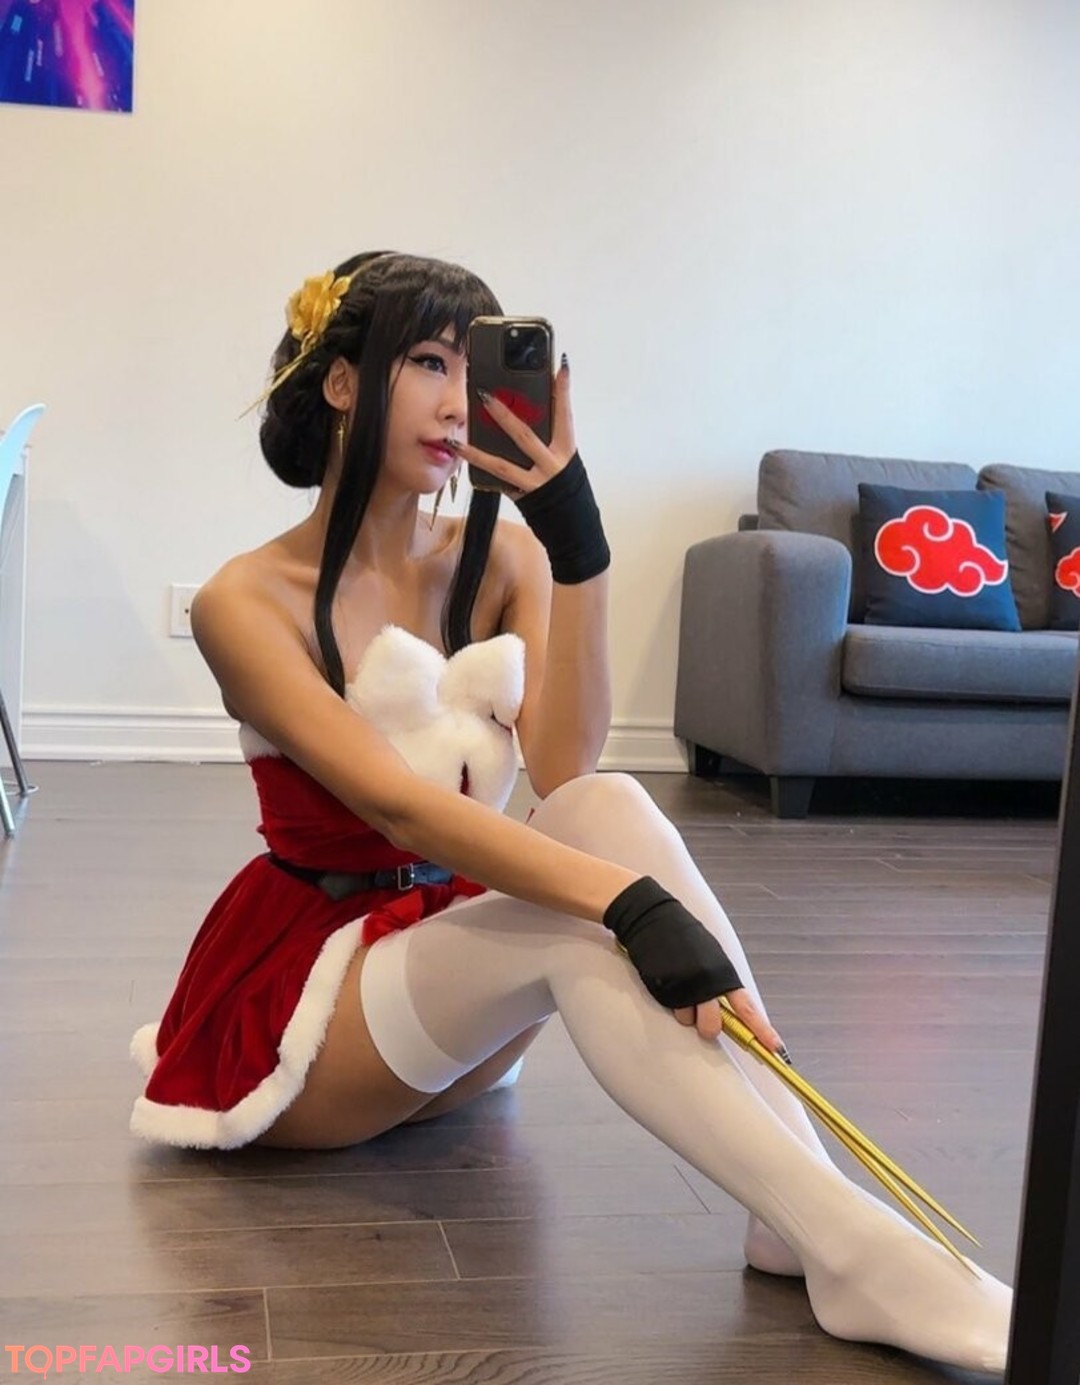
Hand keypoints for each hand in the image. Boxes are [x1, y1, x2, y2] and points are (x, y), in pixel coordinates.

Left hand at [450, 356, 574, 495]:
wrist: (572, 526)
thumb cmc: (565, 486)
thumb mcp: (564, 459)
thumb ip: (546, 438)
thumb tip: (521, 413)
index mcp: (566, 450)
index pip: (565, 415)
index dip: (564, 390)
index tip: (561, 365)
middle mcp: (552, 465)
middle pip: (524, 435)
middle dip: (504, 414)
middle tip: (484, 395)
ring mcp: (535, 483)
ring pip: (502, 464)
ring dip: (476, 450)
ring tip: (456, 437)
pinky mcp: (521, 496)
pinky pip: (496, 481)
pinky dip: (478, 469)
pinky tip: (461, 456)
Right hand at [604, 876, 789, 1059]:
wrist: (653, 917)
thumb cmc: (684, 935)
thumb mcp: (711, 956)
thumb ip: (720, 983)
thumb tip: (730, 1010)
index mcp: (723, 974)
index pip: (747, 1009)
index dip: (763, 1030)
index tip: (776, 1048)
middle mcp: (707, 983)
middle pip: (713, 1026)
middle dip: (708, 1028)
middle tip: (703, 1018)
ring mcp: (684, 987)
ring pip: (688, 1020)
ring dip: (686, 1012)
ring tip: (679, 988)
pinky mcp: (664, 989)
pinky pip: (670, 1008)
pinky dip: (670, 1001)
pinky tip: (667, 981)